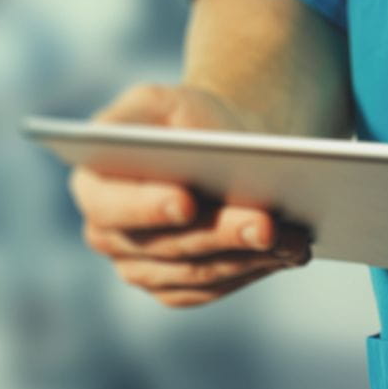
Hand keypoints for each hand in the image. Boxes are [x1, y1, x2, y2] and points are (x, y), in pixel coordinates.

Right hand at [70, 83, 309, 307]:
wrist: (223, 151)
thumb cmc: (189, 119)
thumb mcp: (161, 100)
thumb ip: (138, 112)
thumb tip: (132, 140)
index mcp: (94, 186)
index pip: (113, 206)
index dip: (148, 207)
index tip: (186, 202)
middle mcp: (109, 236)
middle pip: (168, 245)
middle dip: (221, 233)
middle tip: (266, 223)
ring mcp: (142, 269)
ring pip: (199, 272)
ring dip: (249, 256)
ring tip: (293, 237)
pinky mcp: (178, 288)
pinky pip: (218, 287)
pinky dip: (256, 269)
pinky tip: (291, 252)